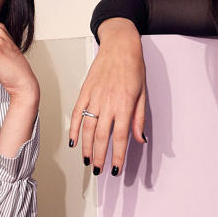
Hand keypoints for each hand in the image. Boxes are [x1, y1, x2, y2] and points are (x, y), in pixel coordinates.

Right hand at [70, 18, 146, 174]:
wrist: (120, 46)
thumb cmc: (134, 68)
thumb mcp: (142, 94)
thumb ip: (139, 119)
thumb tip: (140, 139)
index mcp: (125, 105)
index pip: (121, 138)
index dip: (118, 156)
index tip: (115, 170)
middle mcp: (108, 104)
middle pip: (102, 137)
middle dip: (100, 156)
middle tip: (98, 170)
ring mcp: (94, 98)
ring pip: (88, 128)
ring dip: (87, 147)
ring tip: (88, 161)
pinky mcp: (85, 91)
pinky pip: (77, 114)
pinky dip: (75, 129)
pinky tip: (74, 141)